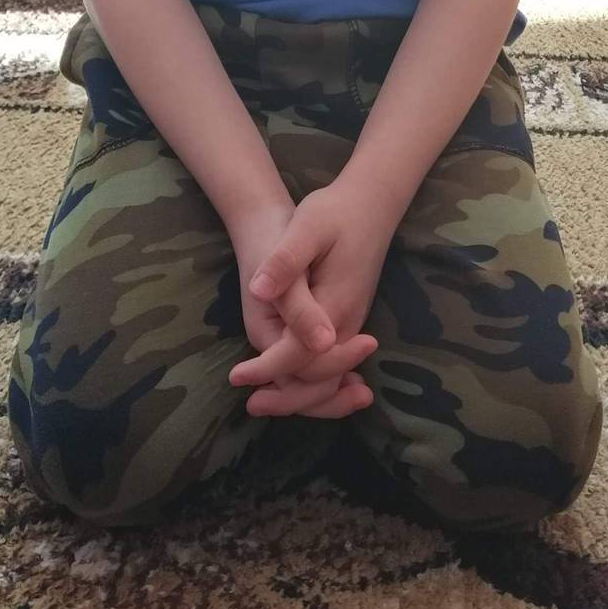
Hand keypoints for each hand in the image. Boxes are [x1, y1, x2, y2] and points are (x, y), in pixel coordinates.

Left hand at [230, 178, 397, 417]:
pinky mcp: (348, 319)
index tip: (237, 377)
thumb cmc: (335, 211)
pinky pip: (333, 364)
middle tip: (252, 405)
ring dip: (303, 396)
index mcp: (335, 303)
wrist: (370, 202)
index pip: (301, 353)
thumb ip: (286, 262)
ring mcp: (351, 323)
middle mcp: (347, 321)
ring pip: (330, 376)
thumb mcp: (307, 226)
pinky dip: (316, 383)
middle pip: (320, 378)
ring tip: (265, 403)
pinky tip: (291, 386)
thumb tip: (260, 291)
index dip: (268, 369)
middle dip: (288, 397)